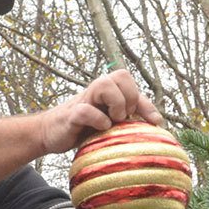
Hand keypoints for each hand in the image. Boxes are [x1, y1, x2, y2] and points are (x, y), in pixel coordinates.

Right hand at [40, 69, 162, 153]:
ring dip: (116, 103)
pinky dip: (98, 120)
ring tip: (114, 121)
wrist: (51, 133)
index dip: (147, 103)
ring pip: (105, 84)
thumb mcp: (110, 123)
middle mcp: (97, 91)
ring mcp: (84, 100)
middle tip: (125, 118)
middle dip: (130, 98)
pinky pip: (86, 110)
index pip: (132, 84)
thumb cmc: (85, 129)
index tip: (155, 123)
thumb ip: (129, 120)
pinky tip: (101, 129)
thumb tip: (157, 125)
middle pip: (122, 75)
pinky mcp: (71, 115)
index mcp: (109, 91)